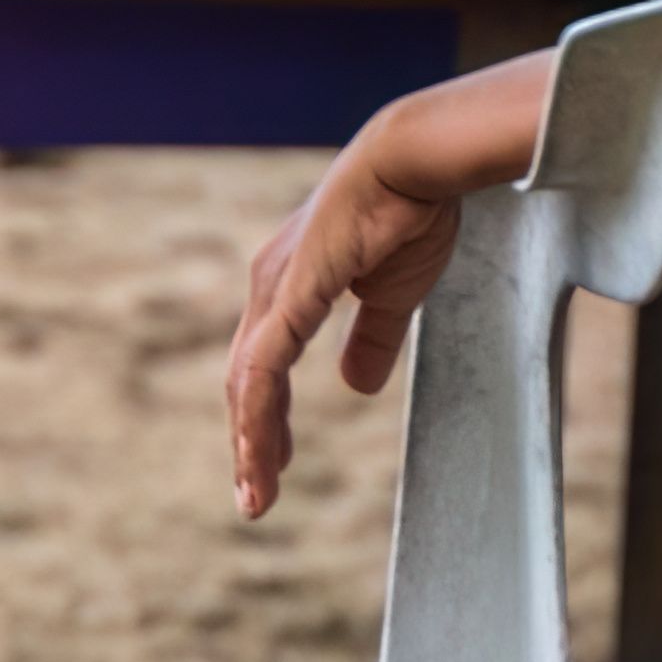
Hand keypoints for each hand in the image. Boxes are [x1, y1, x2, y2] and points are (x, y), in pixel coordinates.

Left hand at [223, 52, 551, 518]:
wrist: (416, 163)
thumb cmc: (407, 214)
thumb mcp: (391, 295)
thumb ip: (371, 340)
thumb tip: (356, 386)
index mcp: (289, 291)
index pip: (264, 369)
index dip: (266, 420)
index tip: (272, 468)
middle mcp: (270, 291)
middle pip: (246, 382)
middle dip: (250, 443)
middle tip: (255, 498)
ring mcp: (275, 292)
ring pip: (247, 384)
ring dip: (250, 443)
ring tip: (256, 495)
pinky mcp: (291, 294)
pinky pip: (264, 367)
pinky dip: (257, 413)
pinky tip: (256, 451)